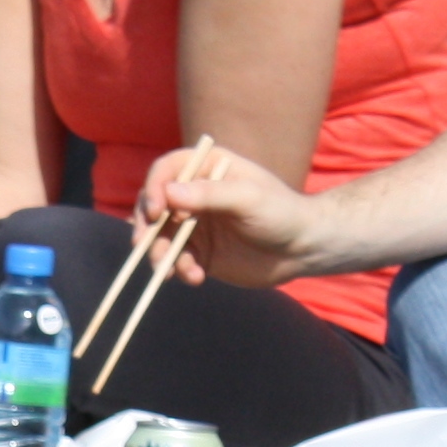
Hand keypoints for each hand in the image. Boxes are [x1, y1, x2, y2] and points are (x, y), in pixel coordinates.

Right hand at [136, 145, 309, 291]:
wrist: (302, 250)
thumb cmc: (281, 213)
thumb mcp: (247, 199)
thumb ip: (209, 195)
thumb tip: (168, 194)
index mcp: (207, 168)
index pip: (167, 171)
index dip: (154, 189)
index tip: (157, 212)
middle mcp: (196, 194)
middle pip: (154, 205)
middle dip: (147, 226)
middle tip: (143, 245)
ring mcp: (196, 224)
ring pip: (161, 237)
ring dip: (161, 254)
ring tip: (173, 271)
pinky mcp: (201, 253)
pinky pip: (177, 261)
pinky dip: (180, 270)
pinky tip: (196, 277)